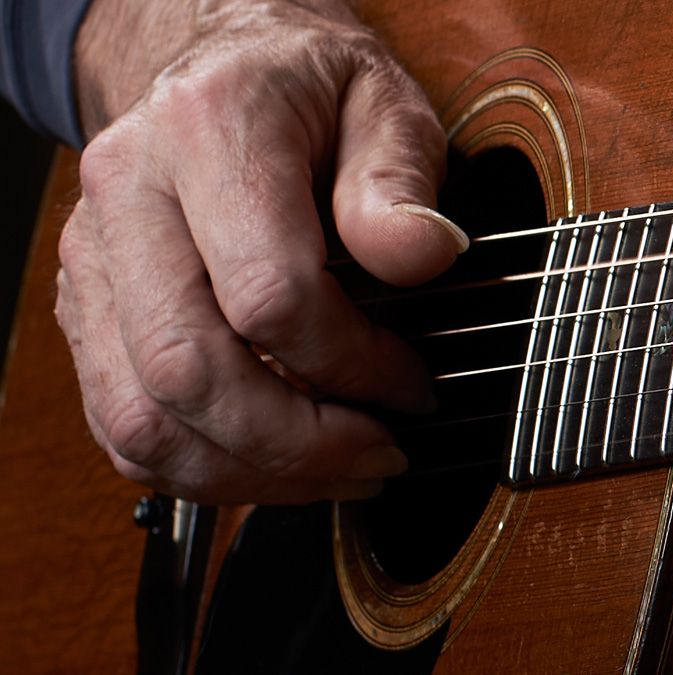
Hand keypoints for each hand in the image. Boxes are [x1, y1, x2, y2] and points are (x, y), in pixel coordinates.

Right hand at [54, 0, 467, 503]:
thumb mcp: (385, 106)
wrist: (228, 71)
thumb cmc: (313, 93)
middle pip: (188, 369)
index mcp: (207, 131)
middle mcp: (127, 194)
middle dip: (297, 442)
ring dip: (250, 472)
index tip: (410, 385)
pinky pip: (121, 423)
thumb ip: (401, 181)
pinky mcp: (88, 306)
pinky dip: (200, 469)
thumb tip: (424, 257)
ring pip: (142, 416)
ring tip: (338, 472)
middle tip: (379, 455)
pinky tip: (275, 464)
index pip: (265, 291)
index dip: (350, 363)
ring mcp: (93, 256)